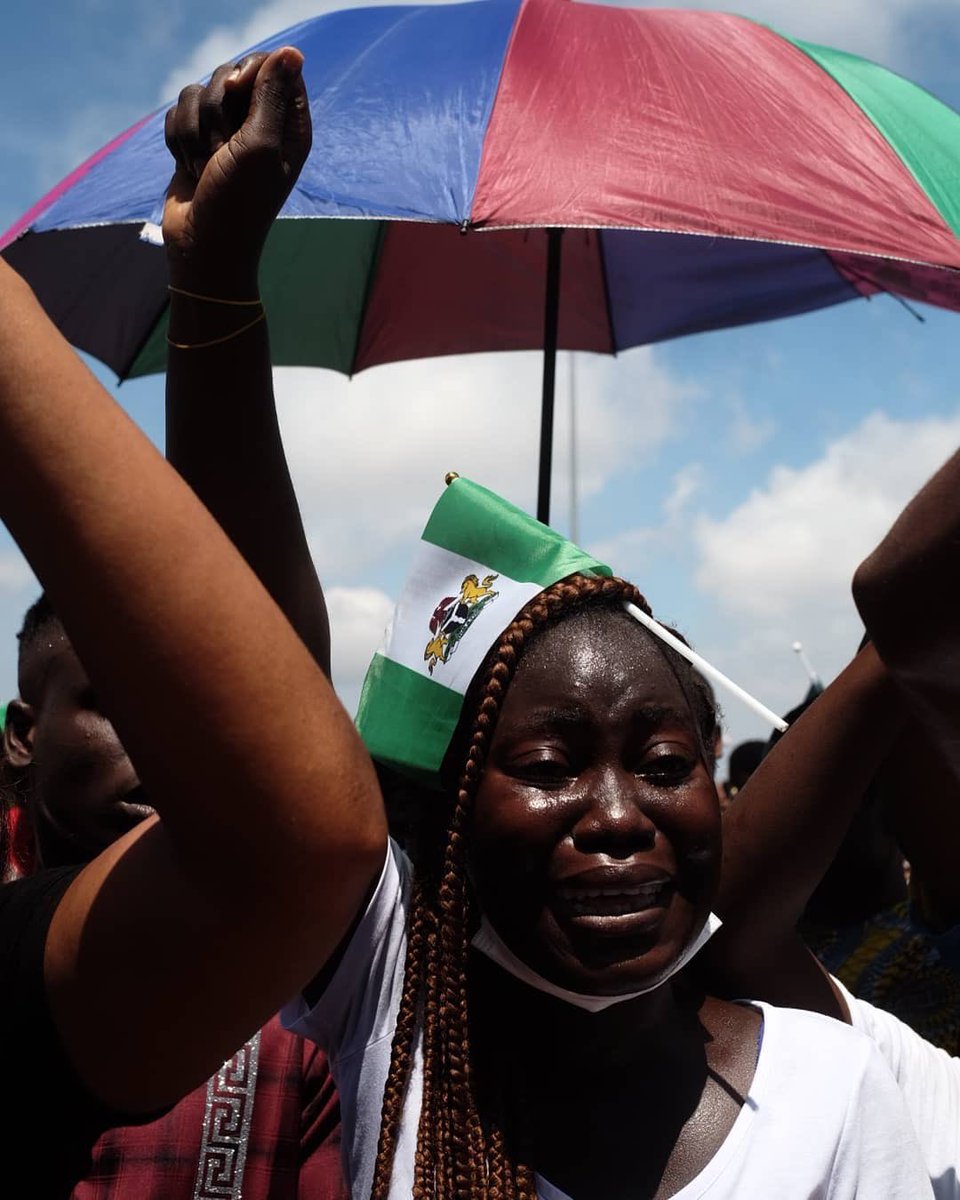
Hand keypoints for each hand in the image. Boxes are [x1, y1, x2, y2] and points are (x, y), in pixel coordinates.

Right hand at [163, 47, 311, 294]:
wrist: (202, 245)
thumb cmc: (238, 203)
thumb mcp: (260, 146)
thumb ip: (271, 95)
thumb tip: (291, 51)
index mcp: (288, 125)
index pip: (273, 66)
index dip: (248, 71)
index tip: (234, 92)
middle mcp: (260, 125)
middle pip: (230, 74)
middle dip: (215, 108)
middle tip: (222, 149)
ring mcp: (226, 134)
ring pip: (196, 93)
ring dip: (194, 132)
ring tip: (206, 166)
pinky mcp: (196, 142)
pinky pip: (176, 114)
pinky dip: (178, 141)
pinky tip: (189, 169)